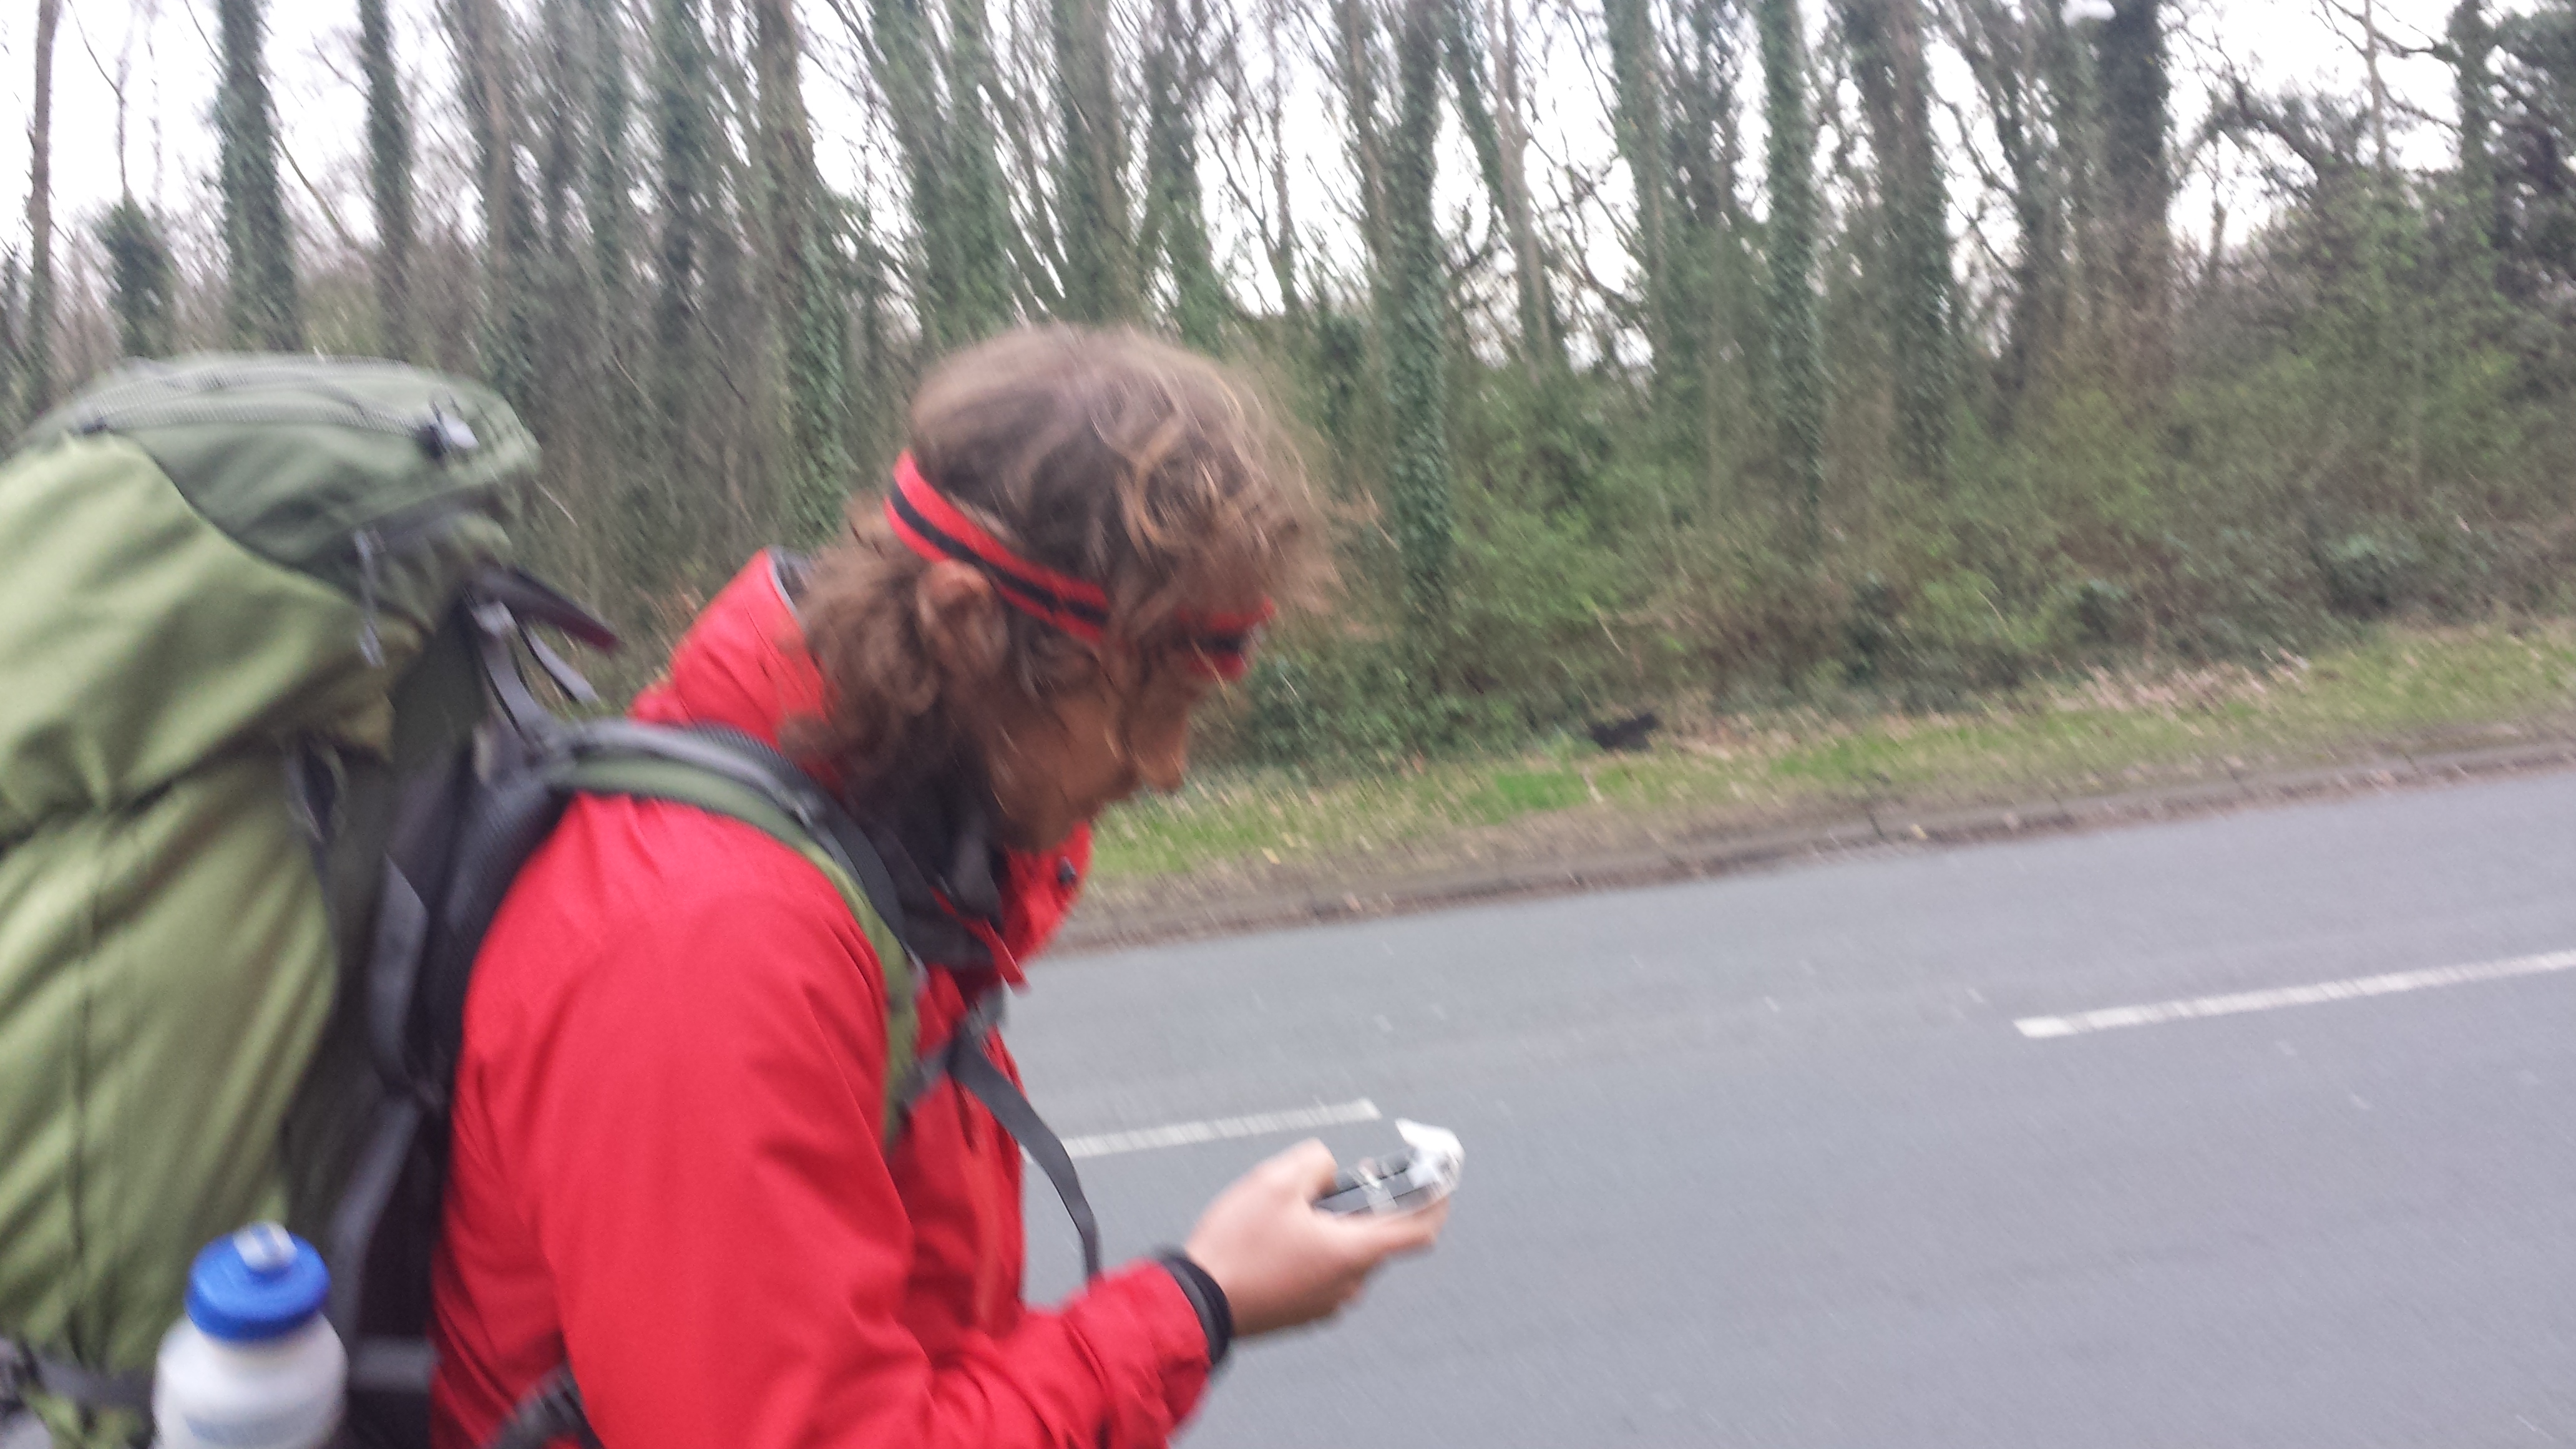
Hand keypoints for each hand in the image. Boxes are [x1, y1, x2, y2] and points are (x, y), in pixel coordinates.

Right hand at [1183, 1139, 1449, 1336]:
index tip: (1439, 1179)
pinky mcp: (1304, 1312)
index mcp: (1353, 1252)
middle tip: (1343, 1178)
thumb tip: (1329, 1170)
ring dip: (1336, 1227)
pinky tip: (1279, 1236)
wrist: (1196, 1304)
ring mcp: (1326, 1303)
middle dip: (1367, 1204)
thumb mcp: (1275, 1181)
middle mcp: (1348, 1284)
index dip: (1436, 1199)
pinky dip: (1317, 1249)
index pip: (1420, 1229)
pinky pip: (1324, 1273)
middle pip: (1378, 1236)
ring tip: (1296, 1207)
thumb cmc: (1237, 1247)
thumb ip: (1317, 1162)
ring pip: (1348, 1254)